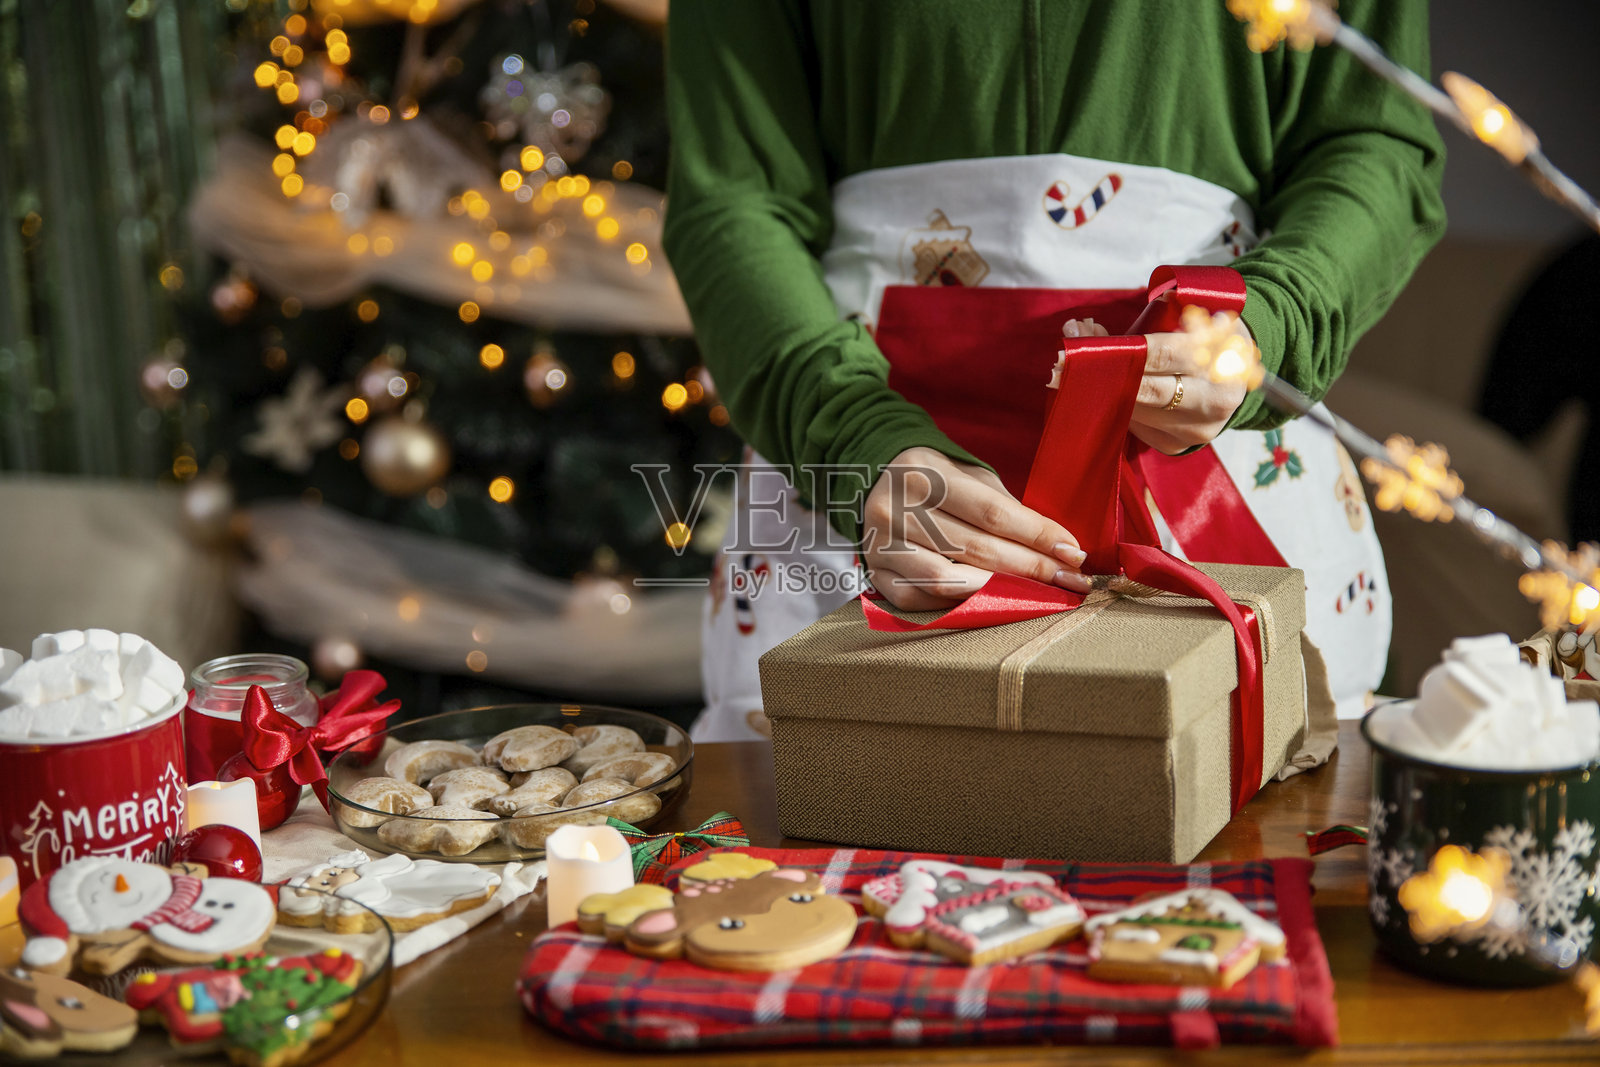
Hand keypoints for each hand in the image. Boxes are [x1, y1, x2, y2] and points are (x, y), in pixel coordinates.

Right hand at [862, 446, 1088, 610]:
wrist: (873, 478)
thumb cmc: (935, 478)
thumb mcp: (967, 475)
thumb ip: (1005, 507)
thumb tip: (1058, 548)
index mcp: (922, 474)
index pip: (992, 513)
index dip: (1038, 536)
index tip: (1073, 553)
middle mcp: (895, 509)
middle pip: (976, 549)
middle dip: (1031, 568)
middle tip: (1069, 581)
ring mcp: (880, 545)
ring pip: (948, 580)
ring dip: (1000, 592)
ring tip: (1037, 594)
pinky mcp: (874, 574)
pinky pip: (921, 599)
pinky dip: (958, 604)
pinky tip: (988, 600)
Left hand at [1061, 316, 1250, 453]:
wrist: (1236, 378)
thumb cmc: (1211, 337)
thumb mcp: (1203, 316)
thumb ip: (1158, 316)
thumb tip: (1089, 328)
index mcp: (1225, 365)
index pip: (1167, 356)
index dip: (1126, 348)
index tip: (1087, 339)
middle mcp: (1212, 404)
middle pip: (1145, 390)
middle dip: (1103, 372)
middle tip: (1064, 359)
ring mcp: (1192, 431)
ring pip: (1132, 409)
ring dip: (1100, 387)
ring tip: (1072, 364)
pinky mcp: (1173, 445)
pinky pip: (1131, 422)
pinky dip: (1110, 403)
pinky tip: (1095, 386)